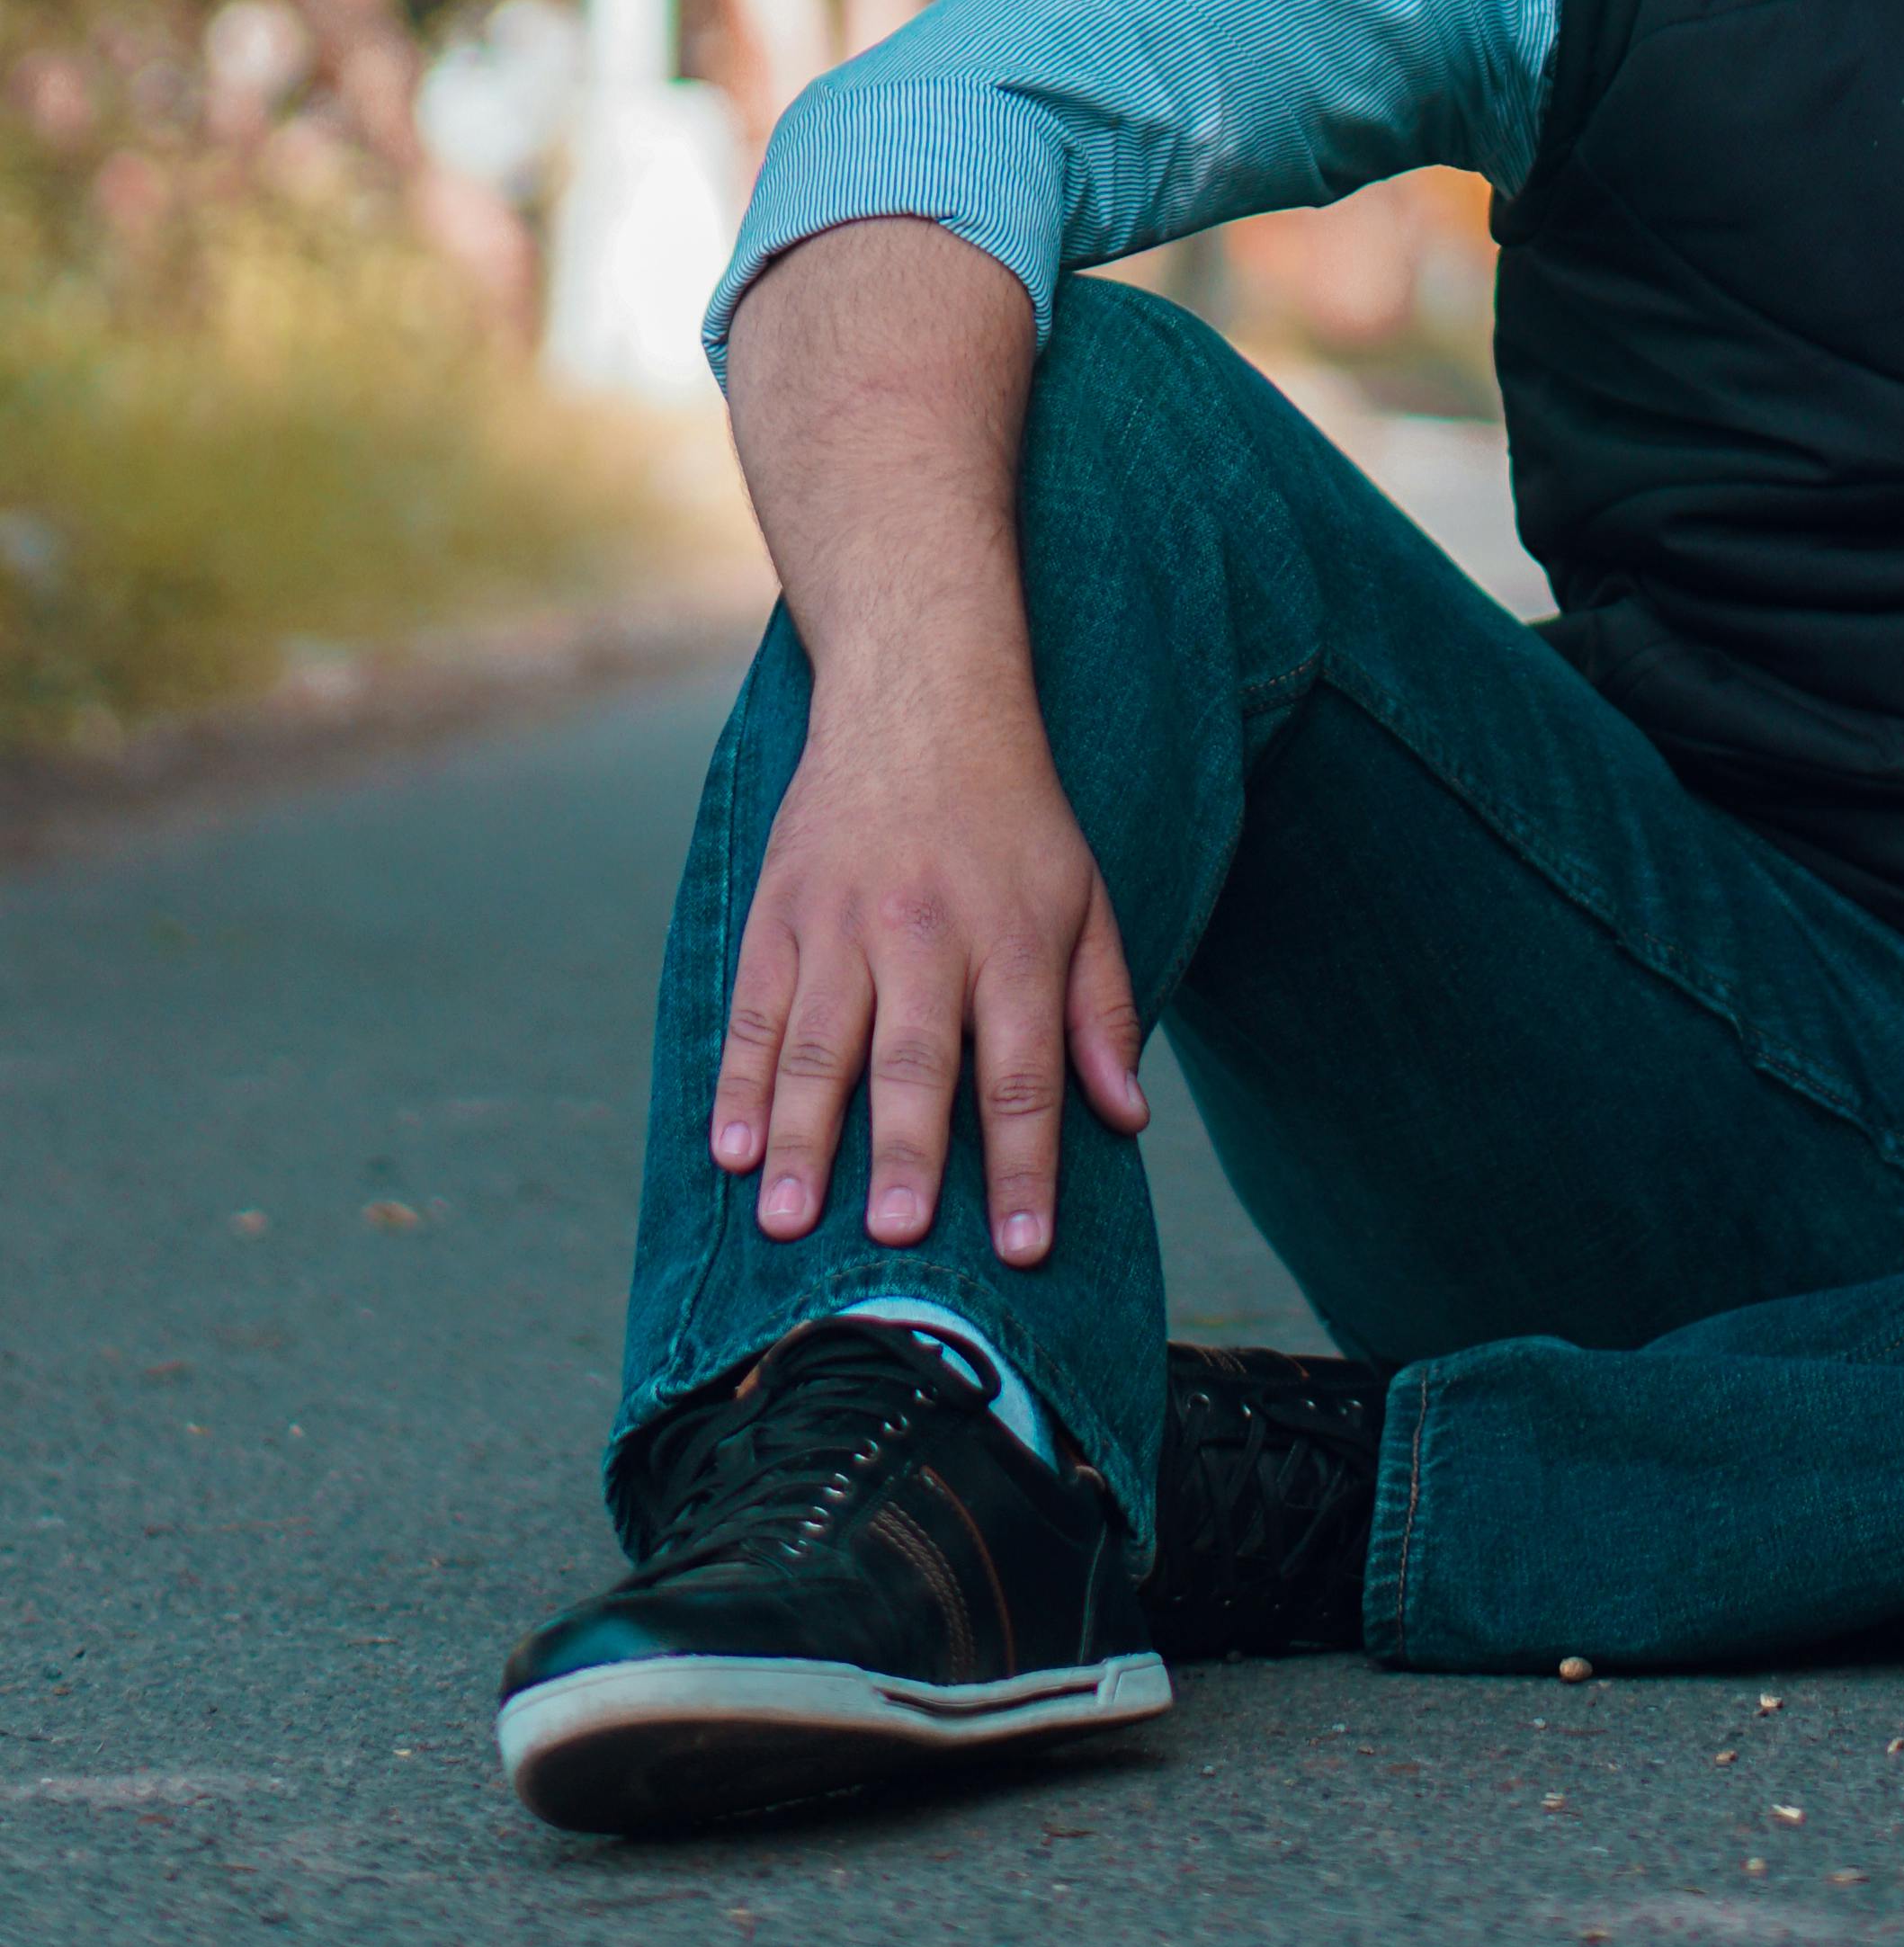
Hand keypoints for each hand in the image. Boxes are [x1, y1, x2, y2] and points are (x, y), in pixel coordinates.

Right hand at [708, 683, 1149, 1264]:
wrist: (921, 696)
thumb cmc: (1014, 816)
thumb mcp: (1085, 897)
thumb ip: (1101, 1010)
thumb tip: (1126, 1116)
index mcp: (1013, 939)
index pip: (1025, 1072)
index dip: (1025, 1166)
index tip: (1023, 1250)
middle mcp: (928, 934)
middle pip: (917, 1061)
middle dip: (906, 1152)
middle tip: (895, 1238)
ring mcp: (844, 921)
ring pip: (821, 1045)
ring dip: (804, 1138)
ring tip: (789, 1222)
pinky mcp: (782, 909)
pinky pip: (755, 1008)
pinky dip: (741, 1082)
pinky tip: (732, 1149)